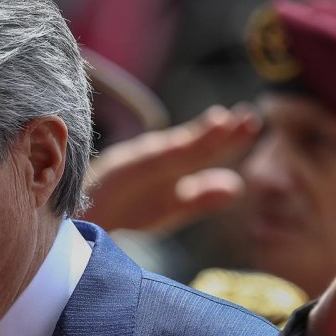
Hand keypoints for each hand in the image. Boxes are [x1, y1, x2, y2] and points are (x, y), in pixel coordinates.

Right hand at [82, 105, 259, 232]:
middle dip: (220, 132)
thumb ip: (201, 197)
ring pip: (172, 151)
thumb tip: (237, 186)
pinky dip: (161, 154)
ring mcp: (138, 164)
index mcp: (172, 167)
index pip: (206, 149)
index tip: (253, 122)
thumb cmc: (125, 209)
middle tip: (249, 116)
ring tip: (221, 122)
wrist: (81, 218)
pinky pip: (140, 164)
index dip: (230, 137)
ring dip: (195, 137)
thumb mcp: (170, 206)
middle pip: (194, 145)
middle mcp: (157, 159)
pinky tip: (180, 145)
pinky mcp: (119, 172)